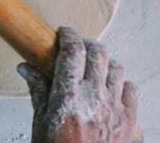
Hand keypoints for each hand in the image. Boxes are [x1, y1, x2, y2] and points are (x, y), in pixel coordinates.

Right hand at [18, 27, 139, 142]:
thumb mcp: (40, 126)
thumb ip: (38, 92)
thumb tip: (26, 68)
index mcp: (69, 97)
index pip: (73, 51)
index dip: (68, 35)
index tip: (64, 33)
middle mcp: (96, 98)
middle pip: (98, 53)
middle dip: (87, 45)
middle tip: (78, 48)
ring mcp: (117, 110)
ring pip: (117, 69)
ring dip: (105, 65)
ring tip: (94, 71)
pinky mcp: (132, 123)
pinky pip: (132, 90)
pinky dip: (122, 86)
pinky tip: (111, 93)